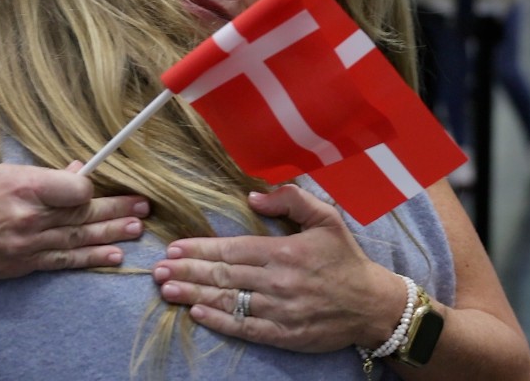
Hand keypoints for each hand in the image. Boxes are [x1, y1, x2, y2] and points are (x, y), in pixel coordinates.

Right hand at [0, 162, 148, 283]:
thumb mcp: (1, 173)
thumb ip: (43, 174)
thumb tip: (79, 170)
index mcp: (23, 187)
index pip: (71, 188)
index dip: (88, 186)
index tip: (95, 183)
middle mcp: (29, 217)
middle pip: (81, 213)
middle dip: (116, 209)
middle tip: (144, 206)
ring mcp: (29, 244)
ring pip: (79, 238)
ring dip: (112, 233)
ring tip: (138, 228)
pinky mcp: (27, 264)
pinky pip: (65, 261)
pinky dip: (92, 259)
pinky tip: (115, 256)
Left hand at [151, 185, 408, 352]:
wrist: (372, 305)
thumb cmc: (345, 258)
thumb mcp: (327, 218)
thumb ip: (292, 199)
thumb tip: (253, 194)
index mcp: (286, 251)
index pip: (233, 250)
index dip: (200, 249)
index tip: (174, 248)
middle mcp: (278, 281)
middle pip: (223, 276)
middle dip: (186, 271)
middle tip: (157, 270)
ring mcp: (279, 311)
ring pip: (228, 301)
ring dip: (193, 296)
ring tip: (166, 290)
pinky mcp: (283, 335)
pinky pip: (244, 328)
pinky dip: (218, 321)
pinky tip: (196, 314)